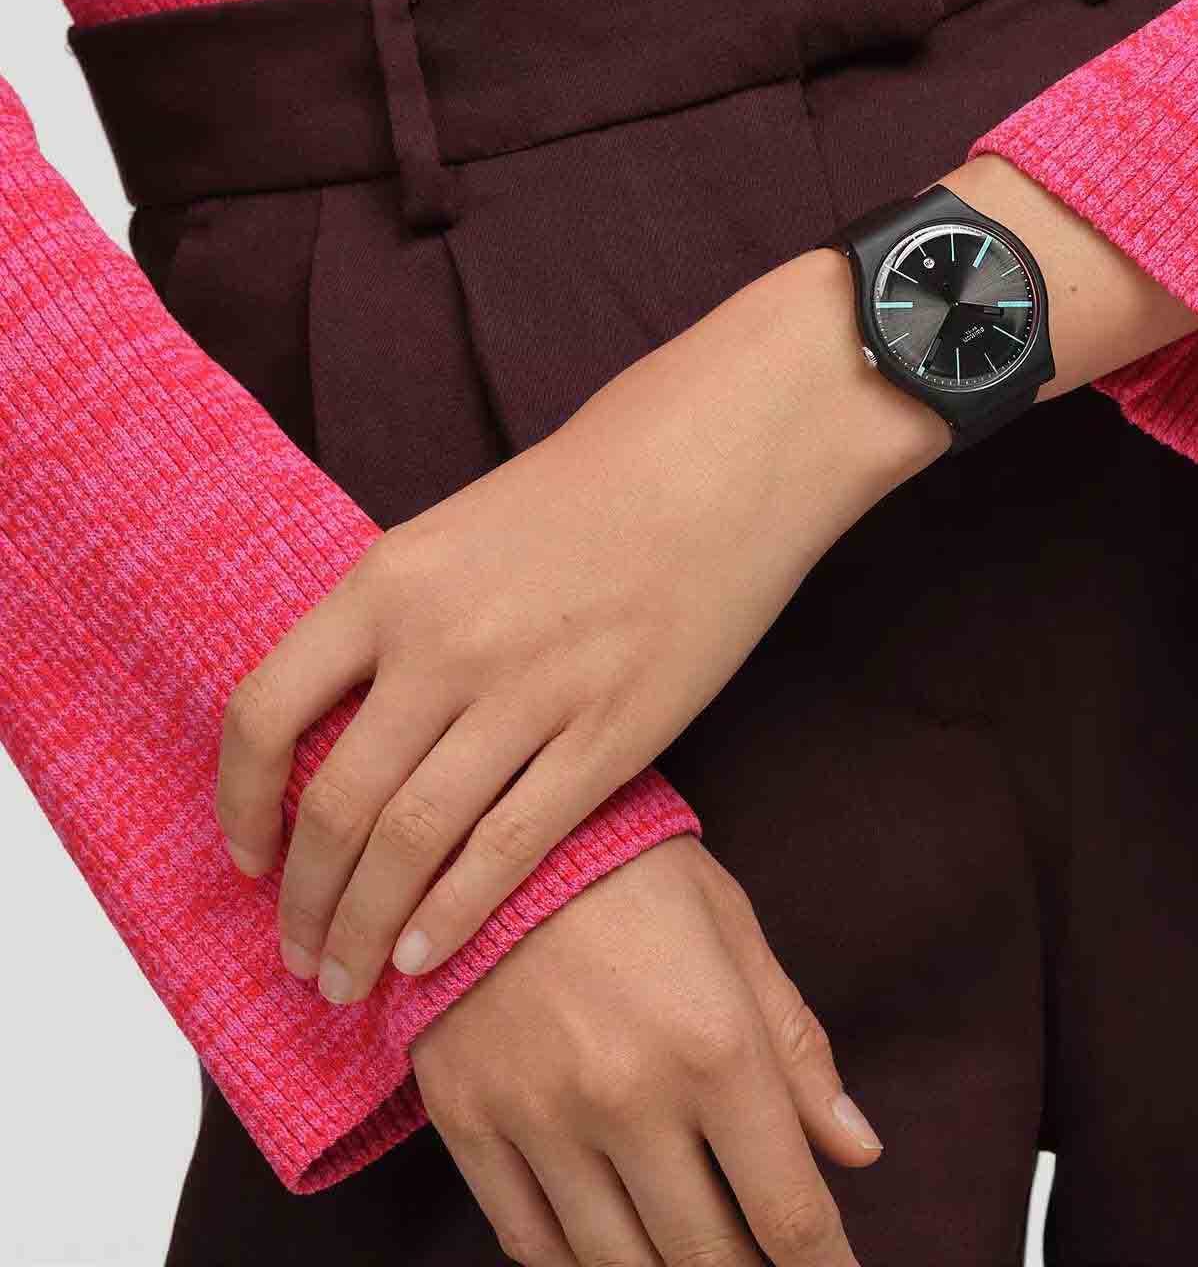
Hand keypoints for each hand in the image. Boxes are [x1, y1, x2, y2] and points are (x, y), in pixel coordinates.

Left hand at [216, 247, 948, 1000]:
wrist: (716, 461)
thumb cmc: (594, 487)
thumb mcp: (458, 533)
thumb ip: (396, 622)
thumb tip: (345, 733)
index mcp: (391, 581)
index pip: (266, 712)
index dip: (239, 803)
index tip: (243, 858)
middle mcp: (444, 642)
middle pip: (336, 804)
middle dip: (305, 901)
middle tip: (297, 954)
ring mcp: (528, 693)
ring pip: (413, 841)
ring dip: (366, 925)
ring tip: (348, 977)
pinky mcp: (610, 734)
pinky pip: (510, 845)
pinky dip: (456, 913)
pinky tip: (428, 953)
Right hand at [412, 833, 882, 1266]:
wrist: (486, 825)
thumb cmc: (632, 871)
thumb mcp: (733, 934)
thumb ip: (796, 1050)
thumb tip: (859, 1149)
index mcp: (716, 1046)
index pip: (788, 1210)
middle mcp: (631, 1098)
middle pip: (706, 1257)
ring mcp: (543, 1117)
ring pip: (616, 1266)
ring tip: (694, 1264)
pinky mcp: (470, 1120)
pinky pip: (527, 1240)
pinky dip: (574, 1266)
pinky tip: (609, 1253)